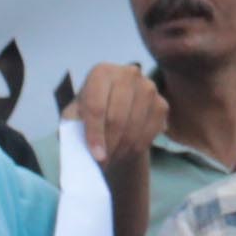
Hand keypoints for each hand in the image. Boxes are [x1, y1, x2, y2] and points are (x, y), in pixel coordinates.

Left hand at [65, 62, 159, 183]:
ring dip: (122, 149)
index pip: (96, 107)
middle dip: (108, 146)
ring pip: (134, 127)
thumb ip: (73, 128)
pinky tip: (125, 151)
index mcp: (101, 72)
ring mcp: (149, 87)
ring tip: (111, 158)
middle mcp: (128, 74)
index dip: (95, 135)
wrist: (113, 110)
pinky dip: (137, 147)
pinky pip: (150, 132)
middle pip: (117, 118)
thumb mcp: (73, 117)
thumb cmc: (87, 113)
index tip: (96, 157)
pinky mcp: (162, 103)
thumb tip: (79, 149)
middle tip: (101, 163)